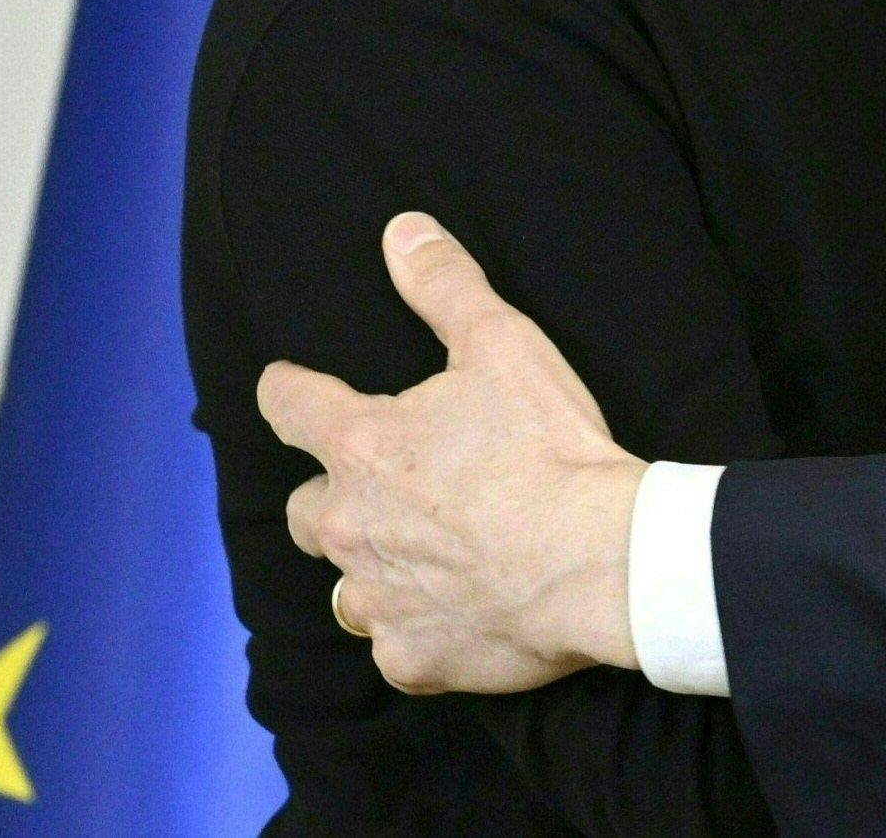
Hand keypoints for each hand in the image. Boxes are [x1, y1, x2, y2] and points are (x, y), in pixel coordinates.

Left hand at [260, 213, 643, 694]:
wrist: (597, 559)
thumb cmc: (548, 447)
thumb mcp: (503, 345)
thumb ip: (444, 285)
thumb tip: (401, 230)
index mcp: (360, 443)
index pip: (288, 406)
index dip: (288, 391)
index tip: (291, 388)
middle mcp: (347, 524)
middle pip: (305, 510)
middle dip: (335, 496)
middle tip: (392, 486)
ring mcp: (375, 598)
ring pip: (346, 584)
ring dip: (374, 566)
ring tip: (431, 553)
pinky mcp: (409, 656)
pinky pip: (394, 642)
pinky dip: (420, 625)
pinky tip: (464, 608)